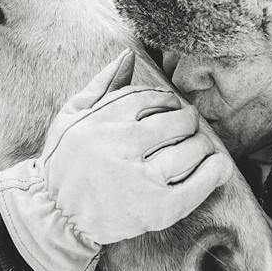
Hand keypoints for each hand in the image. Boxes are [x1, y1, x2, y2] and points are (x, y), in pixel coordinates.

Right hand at [0, 49, 233, 270]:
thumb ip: (102, 84)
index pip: (153, 97)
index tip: (170, 109)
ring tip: (198, 148)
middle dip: (188, 122)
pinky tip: (217, 166)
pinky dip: (215, 171)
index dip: (168, 101)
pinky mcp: (156, 209)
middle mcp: (122, 147)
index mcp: (102, 121)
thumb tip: (129, 55)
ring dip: (202, 145)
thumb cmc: (65, 161)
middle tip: (187, 128)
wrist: (54, 216)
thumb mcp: (72, 116)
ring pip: (192, 149)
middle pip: (179, 122)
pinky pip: (199, 184)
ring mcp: (141, 181)